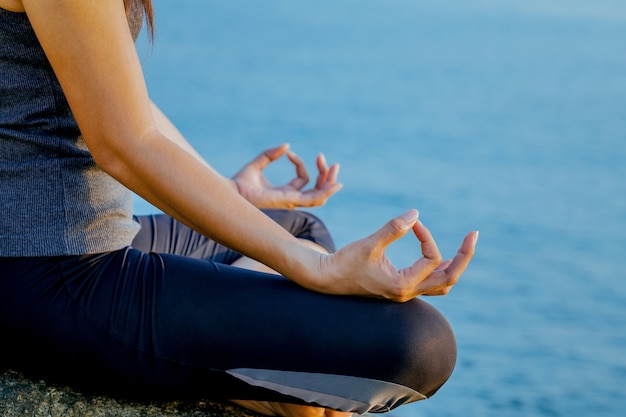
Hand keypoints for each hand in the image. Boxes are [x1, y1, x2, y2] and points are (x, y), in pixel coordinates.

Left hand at [232, 144, 342, 208]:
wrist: (233, 192)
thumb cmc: (241, 183)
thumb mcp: (258, 163)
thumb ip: (271, 154)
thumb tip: (287, 146)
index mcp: (284, 192)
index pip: (302, 179)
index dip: (300, 163)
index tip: (288, 153)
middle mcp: (290, 199)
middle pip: (316, 190)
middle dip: (324, 175)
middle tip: (326, 159)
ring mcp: (291, 201)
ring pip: (318, 196)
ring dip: (329, 182)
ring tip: (334, 167)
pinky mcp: (290, 201)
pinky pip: (313, 199)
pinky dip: (325, 192)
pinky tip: (334, 183)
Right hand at [317, 209, 477, 301]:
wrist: (327, 278)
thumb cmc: (344, 262)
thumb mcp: (369, 244)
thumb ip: (393, 229)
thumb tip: (416, 213)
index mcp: (402, 284)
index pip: (431, 258)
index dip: (426, 235)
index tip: (413, 221)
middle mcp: (407, 292)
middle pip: (449, 279)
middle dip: (464, 257)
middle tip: (474, 236)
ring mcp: (404, 292)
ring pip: (441, 285)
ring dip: (454, 266)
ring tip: (463, 250)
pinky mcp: (398, 288)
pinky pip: (429, 283)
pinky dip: (439, 271)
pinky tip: (442, 259)